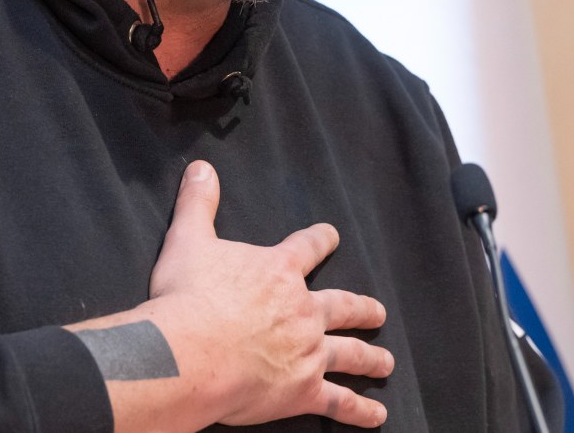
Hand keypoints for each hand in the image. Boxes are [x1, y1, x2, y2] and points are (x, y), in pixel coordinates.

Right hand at [147, 160, 392, 427]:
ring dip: (370, 357)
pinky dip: (360, 411)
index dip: (321, 240)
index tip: (333, 236)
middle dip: (361, 308)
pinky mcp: (303, 391)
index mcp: (278, 272)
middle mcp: (302, 310)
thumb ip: (198, 203)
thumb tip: (200, 166)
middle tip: (378, 312)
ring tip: (387, 363)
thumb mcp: (188, 240)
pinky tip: (377, 417)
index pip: (307, 248)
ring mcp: (308, 352)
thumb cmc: (186, 297)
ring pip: (349, 353)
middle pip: (342, 305)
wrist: (189, 351)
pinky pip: (339, 403)